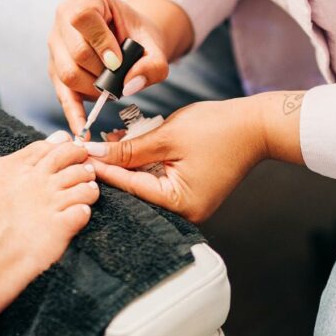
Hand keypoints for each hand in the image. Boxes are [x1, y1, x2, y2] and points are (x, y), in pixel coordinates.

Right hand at [48, 0, 187, 135]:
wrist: (130, 37)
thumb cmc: (139, 35)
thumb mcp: (154, 44)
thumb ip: (153, 64)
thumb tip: (130, 84)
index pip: (82, 17)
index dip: (100, 42)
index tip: (118, 61)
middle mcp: (64, 16)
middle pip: (75, 52)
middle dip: (101, 73)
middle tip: (120, 79)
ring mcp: (55, 42)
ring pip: (66, 73)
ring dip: (93, 89)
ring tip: (111, 89)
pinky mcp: (54, 66)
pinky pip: (60, 92)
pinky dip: (73, 112)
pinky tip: (82, 130)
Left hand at [84, 92, 304, 221]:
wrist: (255, 124)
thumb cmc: (218, 128)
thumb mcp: (167, 136)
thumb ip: (129, 149)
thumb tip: (96, 154)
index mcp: (180, 204)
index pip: (130, 187)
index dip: (103, 170)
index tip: (80, 157)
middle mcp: (184, 211)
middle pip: (136, 189)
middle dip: (113, 167)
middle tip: (87, 150)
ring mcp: (188, 201)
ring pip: (146, 181)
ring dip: (127, 161)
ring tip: (104, 142)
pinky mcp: (191, 189)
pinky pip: (159, 176)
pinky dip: (144, 160)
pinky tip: (127, 142)